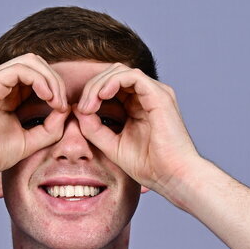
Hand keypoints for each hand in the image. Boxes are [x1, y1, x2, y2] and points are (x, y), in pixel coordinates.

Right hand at [0, 53, 70, 180]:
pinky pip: (20, 69)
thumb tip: (67, 110)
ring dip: (50, 79)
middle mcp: (0, 82)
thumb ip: (49, 127)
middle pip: (36, 63)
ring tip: (57, 102)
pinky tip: (47, 97)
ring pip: (30, 61)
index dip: (56, 88)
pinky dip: (39, 80)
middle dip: (55, 81)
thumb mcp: (30, 141)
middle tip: (63, 105)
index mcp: (8, 93)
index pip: (38, 75)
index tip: (64, 110)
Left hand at [73, 64, 201, 202]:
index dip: (92, 94)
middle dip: (92, 87)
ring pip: (120, 71)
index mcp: (139, 106)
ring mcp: (155, 93)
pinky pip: (131, 76)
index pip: (111, 87)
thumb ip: (94, 128)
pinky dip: (112, 82)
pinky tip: (101, 97)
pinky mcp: (159, 95)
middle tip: (82, 108)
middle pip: (113, 74)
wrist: (172, 177)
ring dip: (99, 85)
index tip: (80, 113)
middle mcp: (148, 95)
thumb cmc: (149, 166)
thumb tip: (77, 110)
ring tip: (89, 105)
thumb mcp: (112, 146)